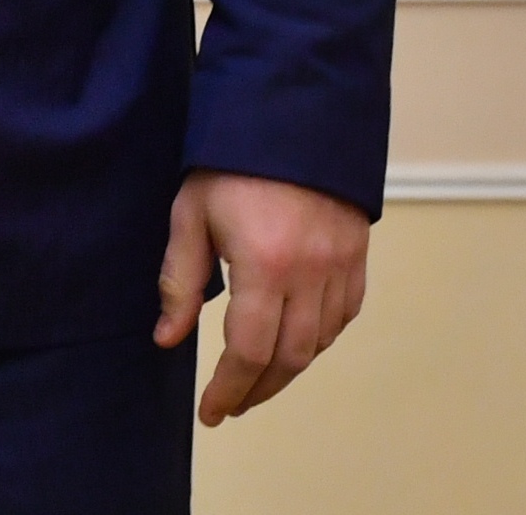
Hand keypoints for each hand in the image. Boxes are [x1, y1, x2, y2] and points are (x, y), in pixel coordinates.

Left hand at [154, 168, 370, 424]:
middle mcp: (310, 273)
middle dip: (258, 389)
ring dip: (288, 369)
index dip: (229, 389)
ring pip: (320, 343)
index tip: (211, 412)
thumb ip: (179, 281)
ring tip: (256, 379)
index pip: (248, 351)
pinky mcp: (357, 256)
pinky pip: (343, 316)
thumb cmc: (230, 161)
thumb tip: (167, 340)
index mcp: (264, 264)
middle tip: (231, 404)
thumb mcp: (190, 214)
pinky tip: (295, 343)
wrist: (291, 113)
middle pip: (290, 358)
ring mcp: (340, 265)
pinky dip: (320, 339)